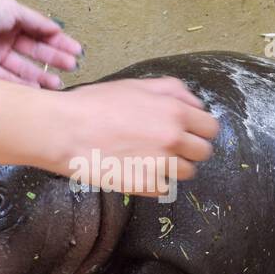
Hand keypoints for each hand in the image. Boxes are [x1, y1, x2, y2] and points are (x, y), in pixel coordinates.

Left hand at [0, 0, 81, 87]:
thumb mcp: (13, 9)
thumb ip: (36, 22)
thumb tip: (57, 29)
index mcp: (13, 20)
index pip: (41, 33)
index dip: (59, 43)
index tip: (77, 52)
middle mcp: (5, 38)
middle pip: (34, 52)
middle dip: (54, 60)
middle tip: (72, 68)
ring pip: (23, 69)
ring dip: (40, 76)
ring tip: (58, 84)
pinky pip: (7, 80)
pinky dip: (22, 85)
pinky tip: (38, 90)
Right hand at [0, 76, 218, 198]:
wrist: (63, 130)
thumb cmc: (94, 104)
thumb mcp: (136, 85)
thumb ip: (171, 91)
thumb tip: (193, 103)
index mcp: (175, 112)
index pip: (211, 127)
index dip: (199, 129)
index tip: (187, 132)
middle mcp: (173, 139)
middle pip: (203, 152)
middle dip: (189, 150)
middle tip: (168, 147)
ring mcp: (160, 165)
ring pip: (187, 173)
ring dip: (173, 168)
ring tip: (149, 159)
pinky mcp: (145, 186)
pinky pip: (164, 188)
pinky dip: (154, 182)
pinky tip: (135, 170)